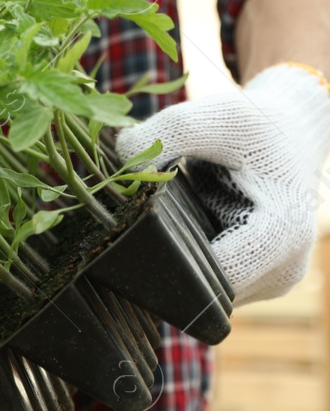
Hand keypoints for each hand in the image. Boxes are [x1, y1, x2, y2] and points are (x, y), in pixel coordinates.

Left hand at [116, 64, 329, 305]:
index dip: (169, 259)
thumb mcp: (213, 117)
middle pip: (206, 291)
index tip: (133, 229)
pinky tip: (174, 230)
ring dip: (175, 263)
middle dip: (164, 261)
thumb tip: (121, 167)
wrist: (290, 136)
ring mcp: (270, 282)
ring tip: (157, 222)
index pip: (218, 275)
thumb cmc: (255, 127)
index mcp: (283, 232)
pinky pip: (208, 286)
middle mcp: (283, 268)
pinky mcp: (255, 282)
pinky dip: (187, 261)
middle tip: (130, 226)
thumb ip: (164, 134)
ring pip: (204, 293)